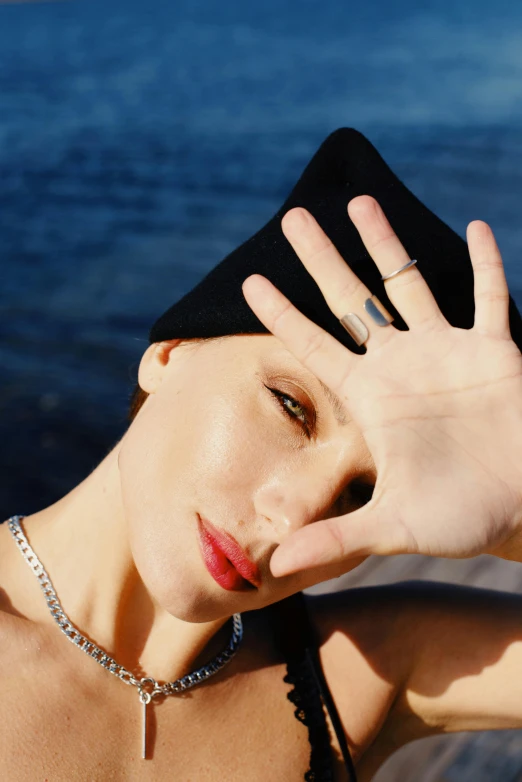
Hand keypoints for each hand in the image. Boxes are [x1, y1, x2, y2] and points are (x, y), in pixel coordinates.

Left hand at [241, 196, 521, 576]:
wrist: (521, 509)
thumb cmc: (460, 518)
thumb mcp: (393, 525)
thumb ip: (337, 536)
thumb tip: (277, 568)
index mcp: (372, 398)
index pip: (315, 344)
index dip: (282, 313)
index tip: (248, 281)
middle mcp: (402, 366)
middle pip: (351, 298)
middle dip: (321, 258)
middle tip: (291, 217)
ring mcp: (448, 353)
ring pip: (410, 282)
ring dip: (388, 243)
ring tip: (360, 201)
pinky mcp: (496, 353)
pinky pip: (491, 298)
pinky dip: (487, 263)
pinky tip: (474, 226)